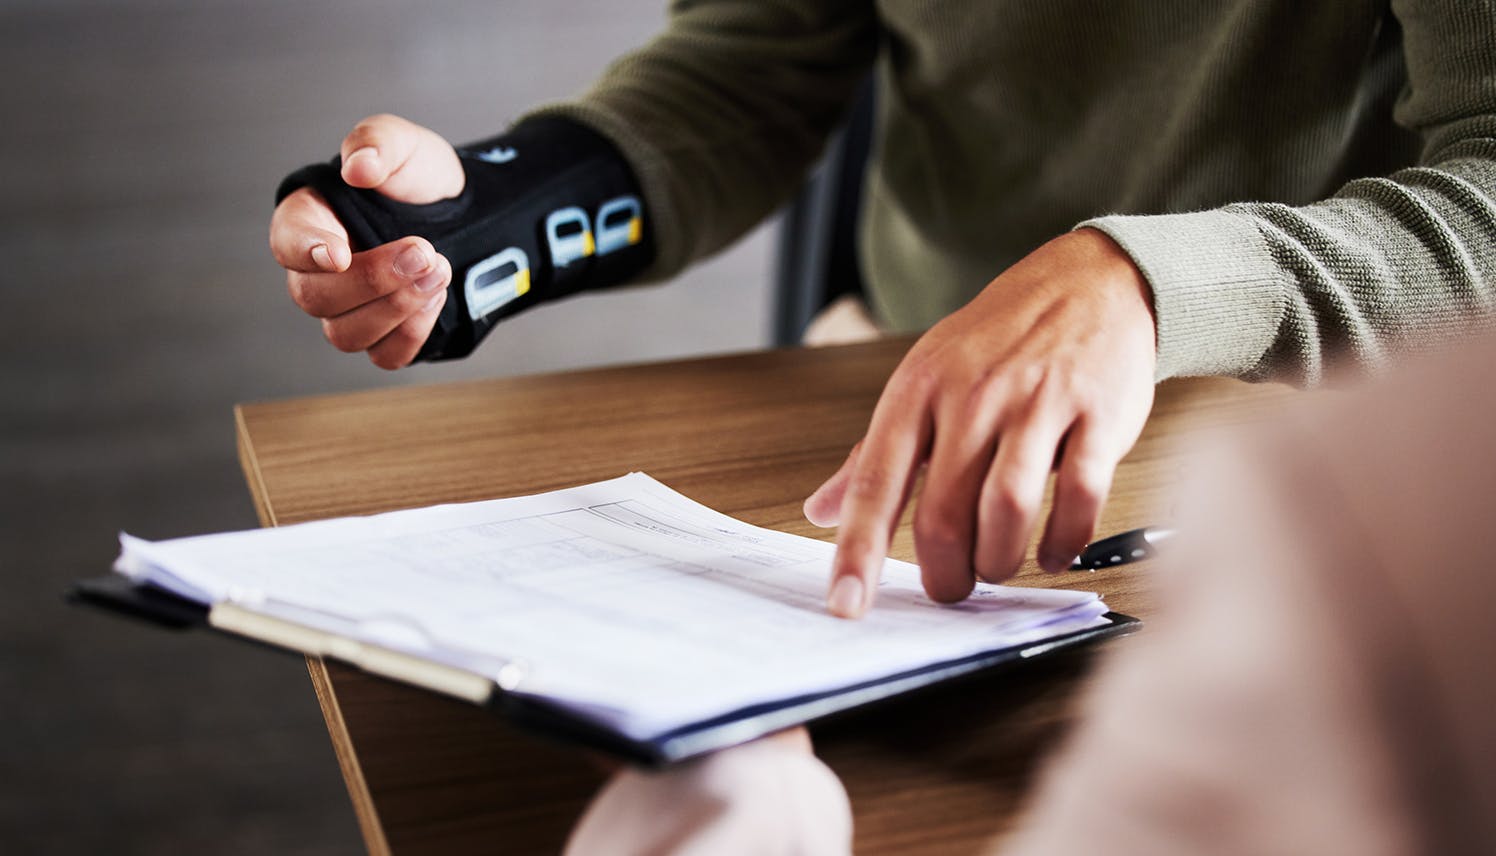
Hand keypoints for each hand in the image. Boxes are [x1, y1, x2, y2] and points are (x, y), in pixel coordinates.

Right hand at [269, 114, 464, 368]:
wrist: (466, 212)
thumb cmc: (417, 177)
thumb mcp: (402, 143)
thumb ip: (377, 144)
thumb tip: (359, 167)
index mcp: (310, 220)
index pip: (286, 243)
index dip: (306, 251)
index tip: (338, 254)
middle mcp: (319, 273)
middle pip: (315, 297)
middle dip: (373, 280)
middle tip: (422, 252)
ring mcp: (349, 310)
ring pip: (345, 334)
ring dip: (395, 307)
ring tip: (438, 271)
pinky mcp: (384, 336)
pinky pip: (384, 355)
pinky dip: (411, 333)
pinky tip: (436, 297)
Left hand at [805, 229, 1157, 616]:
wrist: (1088, 282)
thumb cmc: (996, 342)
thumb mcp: (922, 382)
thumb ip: (873, 455)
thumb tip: (819, 512)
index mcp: (917, 390)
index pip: (875, 483)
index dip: (858, 551)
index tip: (846, 605)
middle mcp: (972, 396)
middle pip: (944, 512)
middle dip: (945, 572)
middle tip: (951, 587)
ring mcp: (1037, 403)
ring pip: (1008, 509)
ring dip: (999, 559)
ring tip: (996, 566)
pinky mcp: (1097, 413)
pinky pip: (1080, 496)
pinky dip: (1064, 540)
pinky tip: (1053, 551)